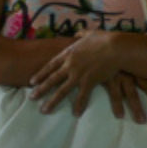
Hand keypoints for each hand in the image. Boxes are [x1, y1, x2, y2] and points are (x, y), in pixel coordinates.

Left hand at [28, 32, 146, 120]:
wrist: (115, 46)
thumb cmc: (104, 38)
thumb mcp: (89, 33)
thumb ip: (81, 34)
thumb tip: (78, 33)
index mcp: (69, 53)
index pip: (50, 65)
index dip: (41, 74)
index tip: (32, 81)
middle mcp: (70, 65)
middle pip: (51, 79)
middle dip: (40, 90)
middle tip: (31, 98)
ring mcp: (78, 74)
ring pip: (61, 90)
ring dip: (52, 102)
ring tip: (44, 110)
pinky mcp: (89, 81)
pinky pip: (82, 96)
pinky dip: (78, 105)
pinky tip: (75, 114)